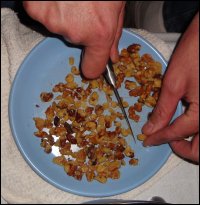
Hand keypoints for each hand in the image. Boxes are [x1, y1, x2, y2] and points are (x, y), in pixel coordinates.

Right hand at [23, 1, 124, 78]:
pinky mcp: (36, 9)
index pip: (93, 67)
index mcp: (98, 32)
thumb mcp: (115, 7)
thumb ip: (113, 36)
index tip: (93, 65)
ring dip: (65, 14)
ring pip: (60, 26)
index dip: (94, 67)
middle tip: (84, 6)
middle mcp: (74, 31)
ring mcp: (52, 20)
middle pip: (76, 40)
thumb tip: (111, 56)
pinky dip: (50, 6)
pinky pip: (44, 14)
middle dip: (80, 26)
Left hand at [142, 12, 198, 162]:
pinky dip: (195, 130)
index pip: (177, 134)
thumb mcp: (173, 84)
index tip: (146, 140)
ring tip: (172, 134)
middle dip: (181, 149)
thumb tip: (150, 130)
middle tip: (164, 139)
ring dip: (191, 143)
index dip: (159, 138)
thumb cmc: (195, 53)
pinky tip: (183, 121)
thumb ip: (163, 111)